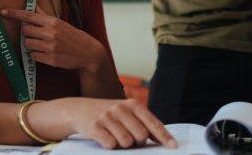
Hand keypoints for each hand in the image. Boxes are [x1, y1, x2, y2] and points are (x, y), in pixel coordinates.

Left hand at [2, 7, 107, 71]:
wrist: (88, 52)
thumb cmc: (73, 36)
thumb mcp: (60, 23)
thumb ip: (45, 15)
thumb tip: (34, 5)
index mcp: (53, 21)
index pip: (29, 16)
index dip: (14, 13)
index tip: (3, 11)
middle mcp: (51, 33)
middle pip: (25, 31)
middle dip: (28, 34)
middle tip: (38, 36)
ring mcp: (50, 47)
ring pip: (27, 44)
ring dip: (32, 45)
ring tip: (43, 46)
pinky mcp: (50, 59)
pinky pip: (33, 56)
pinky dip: (36, 55)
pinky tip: (46, 54)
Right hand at [59, 98, 177, 148]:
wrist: (78, 110)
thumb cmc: (107, 114)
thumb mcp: (125, 112)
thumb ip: (142, 122)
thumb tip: (162, 138)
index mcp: (132, 104)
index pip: (152, 122)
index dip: (164, 136)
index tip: (174, 146)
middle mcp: (121, 108)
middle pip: (141, 135)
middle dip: (138, 142)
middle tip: (130, 140)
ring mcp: (108, 117)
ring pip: (126, 142)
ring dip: (122, 145)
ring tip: (115, 136)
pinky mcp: (95, 126)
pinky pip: (111, 144)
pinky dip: (110, 146)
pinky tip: (105, 138)